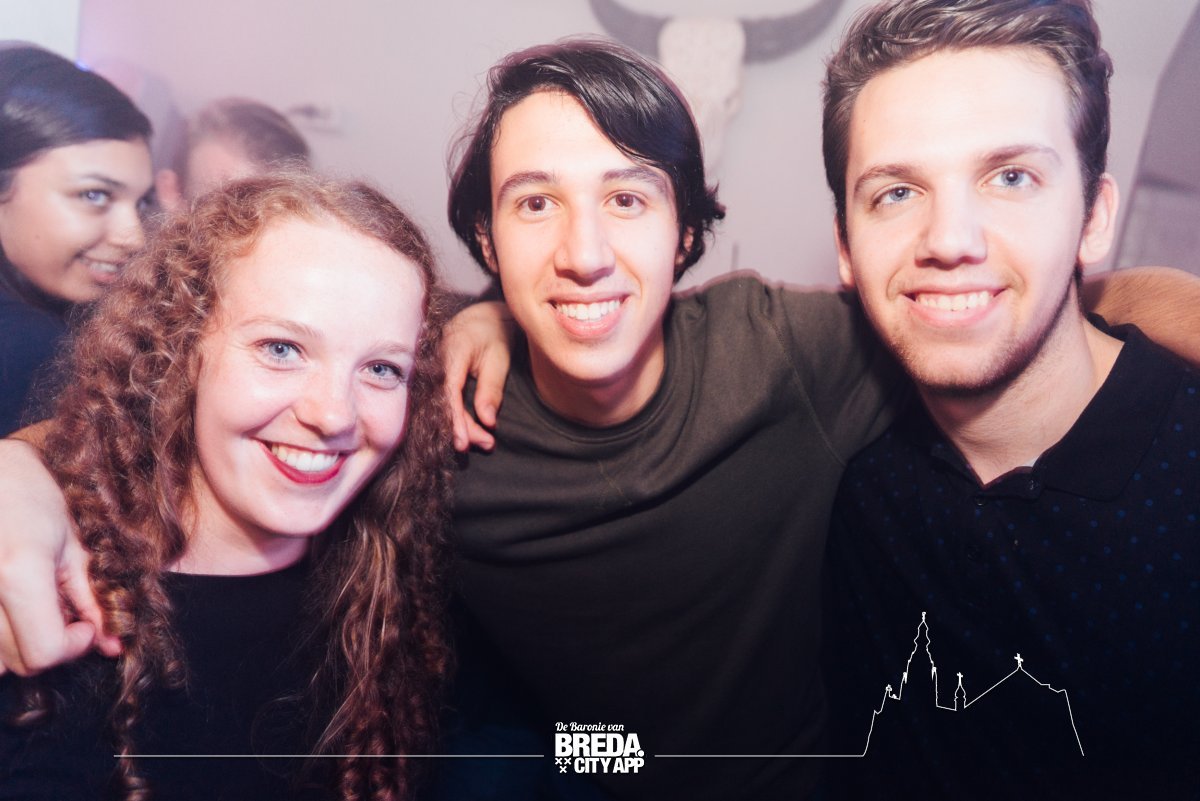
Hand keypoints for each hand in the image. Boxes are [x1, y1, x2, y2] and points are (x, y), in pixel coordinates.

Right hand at [0, 439, 117, 675]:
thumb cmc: (31, 495)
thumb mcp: (74, 545)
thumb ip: (93, 600)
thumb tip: (113, 646)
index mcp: (19, 574)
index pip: (45, 652)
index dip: (74, 645)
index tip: (86, 625)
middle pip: (19, 662)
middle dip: (52, 646)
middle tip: (63, 614)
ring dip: (20, 645)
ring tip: (32, 607)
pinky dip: (0, 637)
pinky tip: (11, 608)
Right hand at [442, 301, 514, 451]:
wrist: (482, 318)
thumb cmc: (493, 335)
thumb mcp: (499, 360)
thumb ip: (491, 390)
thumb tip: (488, 422)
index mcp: (451, 352)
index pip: (449, 393)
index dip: (455, 420)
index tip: (463, 442)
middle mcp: (435, 363)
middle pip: (442, 404)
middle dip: (463, 429)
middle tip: (487, 444)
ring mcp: (431, 371)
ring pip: (439, 406)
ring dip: (460, 427)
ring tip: (484, 442)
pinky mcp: (434, 379)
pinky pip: (440, 402)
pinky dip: (454, 418)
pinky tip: (469, 432)